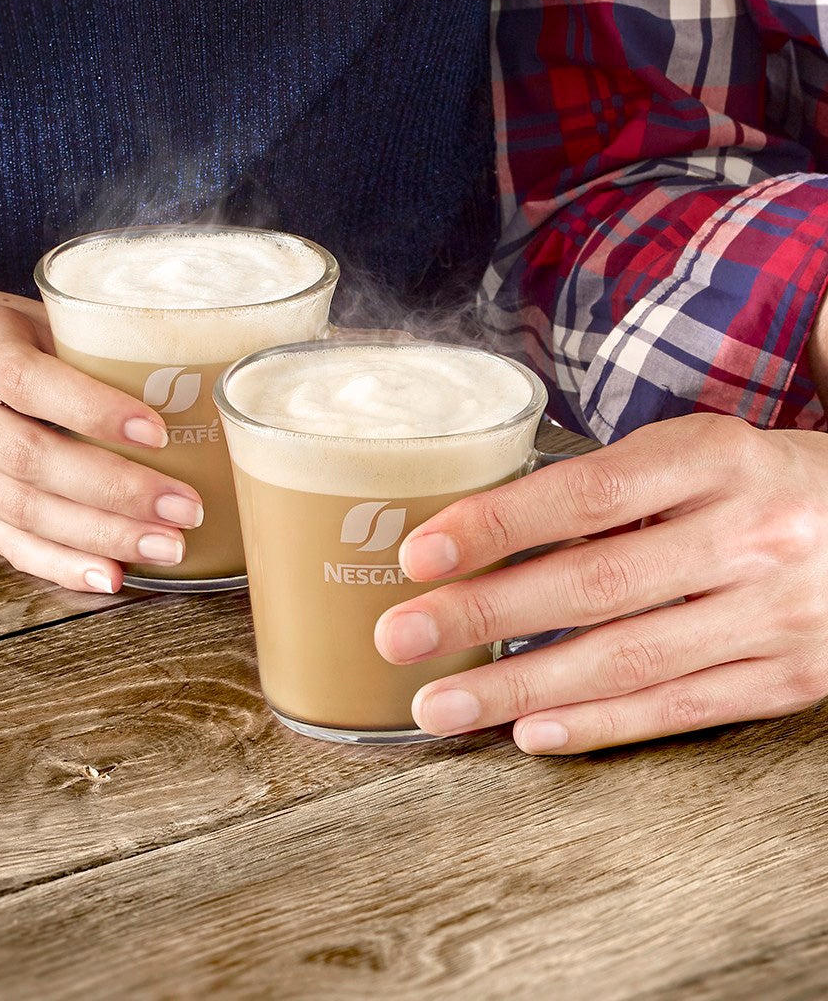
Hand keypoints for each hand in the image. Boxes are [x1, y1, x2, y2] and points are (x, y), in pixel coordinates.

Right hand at [0, 268, 202, 592]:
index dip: (96, 411)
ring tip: (166, 547)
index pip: (33, 384)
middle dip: (116, 492)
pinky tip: (110, 576)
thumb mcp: (12, 313)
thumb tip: (176, 377)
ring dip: (100, 536)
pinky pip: (5, 542)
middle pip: (33, 460)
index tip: (158, 432)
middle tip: (184, 508)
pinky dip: (60, 564)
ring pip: (23, 511)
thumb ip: (76, 344)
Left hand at [374, 414, 827, 752]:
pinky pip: (682, 708)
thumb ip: (611, 492)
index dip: (497, 526)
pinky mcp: (790, 677)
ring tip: (441, 704)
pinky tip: (531, 733)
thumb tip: (487, 538)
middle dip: (483, 616)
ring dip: (520, 688)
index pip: (587, 495)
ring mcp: (775, 613)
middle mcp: (748, 534)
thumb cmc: (760, 484)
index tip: (420, 555)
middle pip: (594, 584)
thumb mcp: (696, 457)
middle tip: (401, 638)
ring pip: (628, 660)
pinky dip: (600, 724)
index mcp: (715, 459)